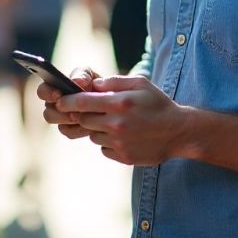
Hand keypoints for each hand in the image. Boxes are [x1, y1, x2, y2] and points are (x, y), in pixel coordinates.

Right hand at [38, 66, 100, 139]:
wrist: (108, 100)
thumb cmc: (95, 83)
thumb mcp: (90, 74)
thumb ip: (82, 74)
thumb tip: (75, 81)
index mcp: (55, 88)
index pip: (42, 91)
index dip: (47, 93)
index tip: (58, 94)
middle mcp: (55, 105)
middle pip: (48, 113)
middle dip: (60, 114)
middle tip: (74, 112)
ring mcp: (62, 119)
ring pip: (59, 125)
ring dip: (72, 122)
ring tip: (84, 117)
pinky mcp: (71, 130)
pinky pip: (70, 133)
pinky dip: (80, 129)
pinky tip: (91, 125)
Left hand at [53, 75, 188, 165]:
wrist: (179, 132)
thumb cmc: (158, 104)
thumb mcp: (140, 84)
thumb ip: (114, 81)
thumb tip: (92, 84)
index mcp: (119, 103)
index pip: (81, 102)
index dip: (66, 101)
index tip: (59, 101)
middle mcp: (116, 124)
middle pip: (84, 119)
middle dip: (85, 114)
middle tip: (98, 110)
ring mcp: (118, 143)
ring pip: (93, 134)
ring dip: (98, 128)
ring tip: (119, 123)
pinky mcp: (122, 156)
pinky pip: (103, 148)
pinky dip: (108, 142)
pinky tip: (126, 135)